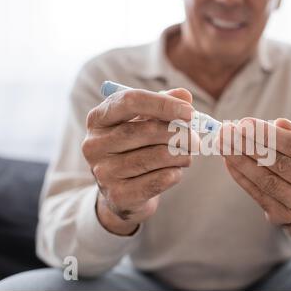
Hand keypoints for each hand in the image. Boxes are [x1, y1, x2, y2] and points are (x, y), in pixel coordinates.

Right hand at [82, 88, 197, 235]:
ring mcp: (103, 172)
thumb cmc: (137, 149)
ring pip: (157, 156)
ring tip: (187, 156)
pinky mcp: (117, 195)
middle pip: (147, 130)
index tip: (190, 112)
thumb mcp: (145, 122)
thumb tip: (184, 95)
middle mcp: (94, 144)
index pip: (131, 101)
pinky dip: (175, 173)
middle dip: (180, 133)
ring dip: (181, 155)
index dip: (164, 104)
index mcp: (98, 118)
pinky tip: (176, 171)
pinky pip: (159, 180)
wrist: (123, 194)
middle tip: (196, 140)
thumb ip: (164, 105)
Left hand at [218, 118, 290, 238]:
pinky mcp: (284, 216)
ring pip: (266, 180)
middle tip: (226, 131)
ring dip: (239, 160)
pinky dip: (240, 176)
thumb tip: (279, 123)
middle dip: (248, 145)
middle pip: (280, 164)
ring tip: (222, 144)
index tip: (244, 122)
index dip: (269, 134)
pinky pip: (257, 193)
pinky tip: (228, 160)